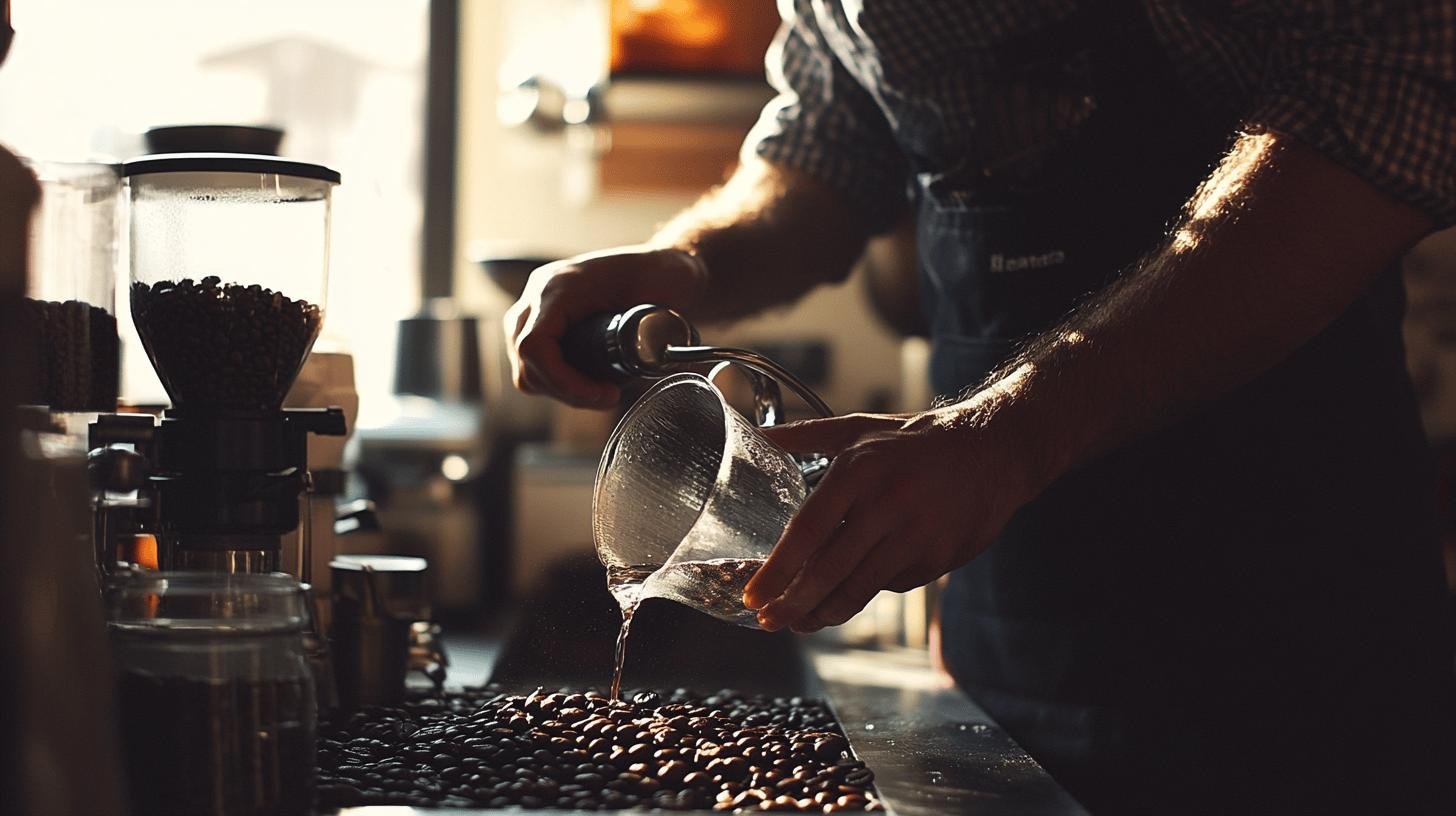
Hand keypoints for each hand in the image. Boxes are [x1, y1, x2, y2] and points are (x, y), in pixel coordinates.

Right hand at [504, 245, 707, 407]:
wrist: (663, 267)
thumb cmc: (664, 275)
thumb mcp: (662, 295)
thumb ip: (661, 322)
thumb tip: (659, 360)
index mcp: (559, 286)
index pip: (534, 345)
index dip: (564, 381)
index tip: (606, 394)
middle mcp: (538, 296)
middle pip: (527, 364)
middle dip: (568, 391)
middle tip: (611, 396)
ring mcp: (536, 311)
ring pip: (527, 370)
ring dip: (564, 390)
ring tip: (604, 391)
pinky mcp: (543, 325)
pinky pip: (535, 366)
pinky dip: (560, 382)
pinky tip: (592, 382)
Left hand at [742, 408, 1037, 632]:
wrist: (994, 450)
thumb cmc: (918, 440)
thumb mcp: (861, 428)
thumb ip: (806, 435)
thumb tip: (758, 434)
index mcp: (859, 471)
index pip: (807, 532)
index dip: (776, 570)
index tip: (753, 595)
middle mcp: (886, 505)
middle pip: (828, 570)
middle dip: (791, 604)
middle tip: (767, 621)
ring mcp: (915, 536)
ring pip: (858, 589)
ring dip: (823, 613)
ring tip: (800, 622)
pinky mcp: (938, 558)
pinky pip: (890, 585)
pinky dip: (865, 591)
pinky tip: (849, 592)